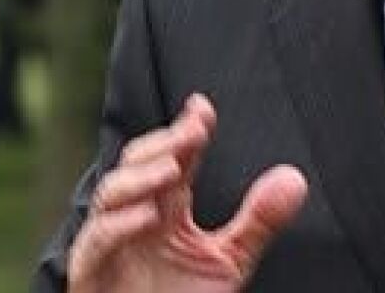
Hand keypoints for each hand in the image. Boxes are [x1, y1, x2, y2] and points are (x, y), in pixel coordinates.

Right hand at [68, 94, 307, 292]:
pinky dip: (118, 226)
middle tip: (193, 131)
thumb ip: (258, 221)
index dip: (186, 129)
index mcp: (164, 206)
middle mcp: (133, 215)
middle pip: (138, 161)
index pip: (173, 155)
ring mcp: (108, 243)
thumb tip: (294, 179)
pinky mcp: (90, 275)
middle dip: (164, 141)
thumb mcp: (228, 261)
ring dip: (140, 176)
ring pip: (111, 192)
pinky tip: (148, 216)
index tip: (202, 108)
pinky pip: (95, 242)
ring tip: (171, 168)